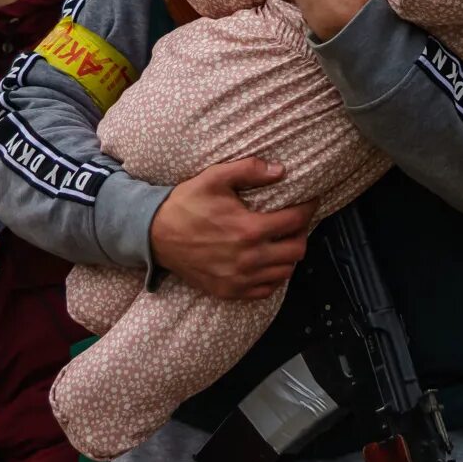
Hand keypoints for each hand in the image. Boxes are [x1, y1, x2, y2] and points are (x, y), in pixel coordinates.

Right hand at [149, 159, 315, 299]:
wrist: (153, 236)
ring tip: (281, 240)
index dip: (308, 208)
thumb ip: (249, 170)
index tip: (309, 201)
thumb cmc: (185, 204)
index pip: (296, 221)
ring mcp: (239, 279)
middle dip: (301, 233)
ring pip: (285, 272)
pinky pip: (266, 290)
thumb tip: (280, 170)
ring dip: (288, 255)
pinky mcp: (229, 291)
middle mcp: (248, 258)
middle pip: (296, 250)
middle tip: (294, 222)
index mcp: (248, 229)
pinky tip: (266, 261)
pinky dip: (272, 277)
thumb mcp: (214, 178)